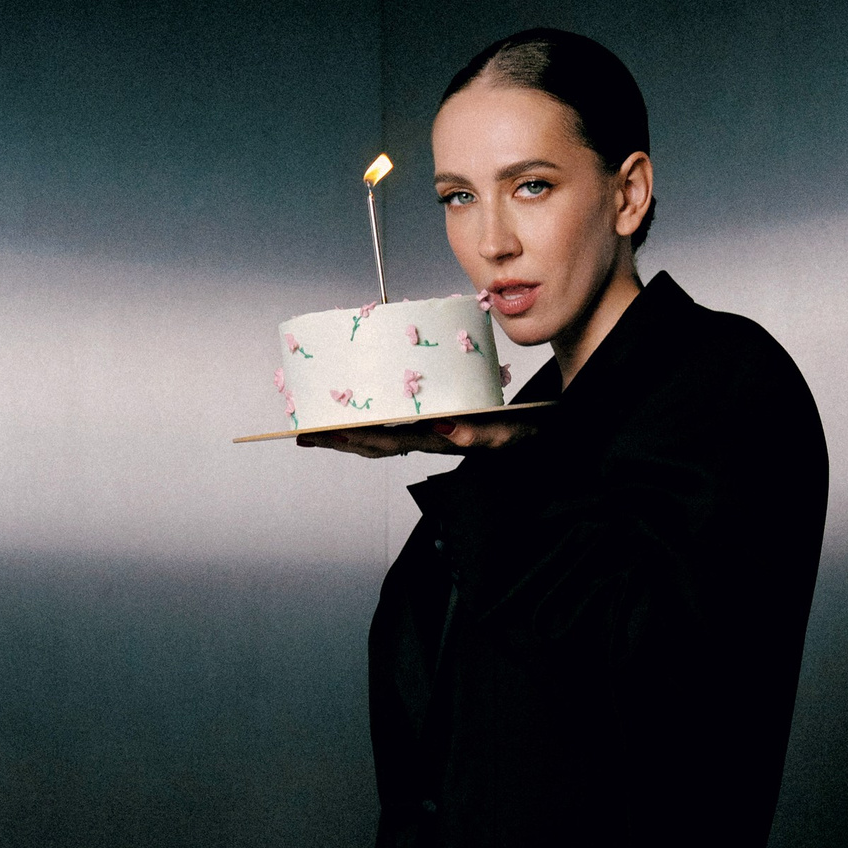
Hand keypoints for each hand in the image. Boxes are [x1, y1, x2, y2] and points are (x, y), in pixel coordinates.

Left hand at [297, 413, 535, 456]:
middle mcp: (430, 439)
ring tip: (316, 425)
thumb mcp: (509, 434)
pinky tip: (356, 405)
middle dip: (338, 439)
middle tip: (303, 432)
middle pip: (374, 443)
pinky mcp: (435, 420)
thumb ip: (481, 433)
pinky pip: (394, 421)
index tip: (324, 430)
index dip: (354, 437)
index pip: (388, 442)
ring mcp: (431, 432)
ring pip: (380, 436)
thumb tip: (444, 428)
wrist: (544, 431)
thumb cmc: (527, 432)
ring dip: (347, 433)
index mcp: (441, 442)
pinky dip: (370, 416)